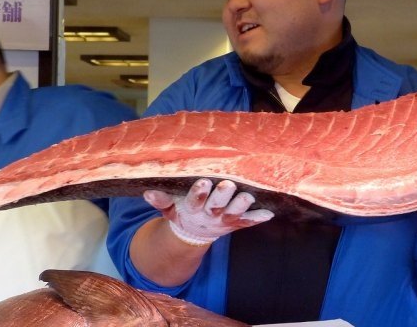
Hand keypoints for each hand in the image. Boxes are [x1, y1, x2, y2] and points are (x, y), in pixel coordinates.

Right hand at [143, 178, 273, 246]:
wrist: (194, 234)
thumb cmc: (182, 211)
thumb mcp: (169, 208)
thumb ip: (161, 200)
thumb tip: (147, 193)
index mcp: (192, 208)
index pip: (195, 200)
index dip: (199, 193)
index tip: (203, 182)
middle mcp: (210, 214)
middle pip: (217, 206)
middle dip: (223, 196)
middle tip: (228, 185)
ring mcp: (225, 220)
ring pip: (234, 213)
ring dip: (241, 206)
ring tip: (248, 197)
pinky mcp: (236, 223)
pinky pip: (248, 222)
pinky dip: (258, 218)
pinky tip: (269, 214)